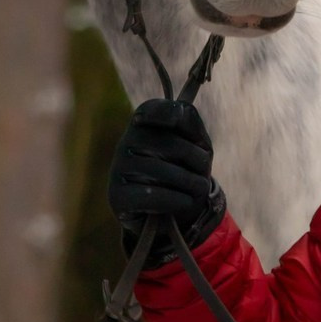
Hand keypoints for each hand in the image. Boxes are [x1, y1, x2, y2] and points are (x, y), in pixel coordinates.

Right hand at [108, 98, 225, 264]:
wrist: (168, 211)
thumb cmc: (185, 166)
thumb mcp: (195, 141)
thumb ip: (188, 120)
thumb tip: (178, 110)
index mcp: (142, 122)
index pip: (156, 110)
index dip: (170, 114)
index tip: (177, 123)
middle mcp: (125, 142)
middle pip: (172, 145)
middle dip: (198, 161)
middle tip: (204, 173)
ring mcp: (117, 169)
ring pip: (165, 172)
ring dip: (192, 184)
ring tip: (199, 189)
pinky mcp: (116, 196)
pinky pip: (152, 195)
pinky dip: (177, 201)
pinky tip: (185, 203)